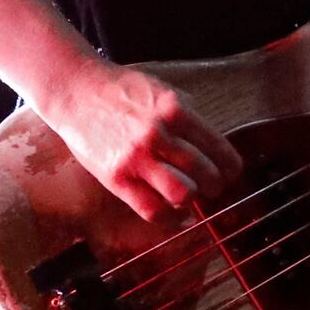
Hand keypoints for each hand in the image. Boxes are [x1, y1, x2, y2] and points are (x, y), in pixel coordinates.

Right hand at [41, 60, 243, 223]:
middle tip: (213, 186)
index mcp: (175, 110)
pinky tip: (175, 215)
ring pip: (182, 194)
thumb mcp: (164, 92)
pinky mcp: (117, 178)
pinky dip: (169, 218)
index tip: (232, 172)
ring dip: (193, 199)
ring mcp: (136, 158)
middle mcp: (159, 134)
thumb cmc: (123, 91)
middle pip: (205, 174)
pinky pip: (151, 209)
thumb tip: (214, 147)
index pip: (218, 148)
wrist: (78, 93)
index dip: (230, 167)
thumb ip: (189, 118)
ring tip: (192, 196)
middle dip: (215, 185)